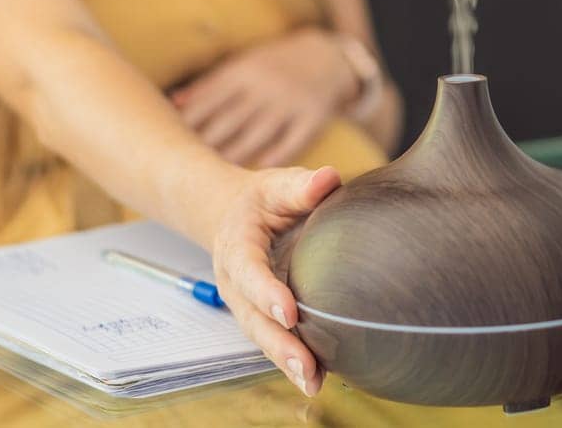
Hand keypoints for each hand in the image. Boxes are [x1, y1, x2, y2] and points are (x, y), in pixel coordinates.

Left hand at [171, 29, 354, 167]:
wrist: (329, 58)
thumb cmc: (274, 66)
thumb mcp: (244, 66)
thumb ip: (210, 85)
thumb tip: (174, 102)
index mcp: (244, 71)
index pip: (210, 99)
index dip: (190, 121)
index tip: (169, 141)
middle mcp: (265, 86)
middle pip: (229, 120)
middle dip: (205, 143)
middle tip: (183, 168)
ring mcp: (290, 102)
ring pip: (256, 135)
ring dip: (232, 157)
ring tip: (212, 178)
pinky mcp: (313, 118)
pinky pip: (291, 143)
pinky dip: (273, 159)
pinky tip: (256, 176)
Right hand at [211, 164, 341, 396]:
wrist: (232, 216)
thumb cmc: (261, 201)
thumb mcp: (275, 186)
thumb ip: (300, 186)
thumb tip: (329, 178)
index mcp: (237, 247)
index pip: (249, 272)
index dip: (267, 292)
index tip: (290, 312)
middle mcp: (236, 284)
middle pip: (254, 319)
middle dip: (279, 344)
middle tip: (306, 367)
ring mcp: (245, 305)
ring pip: (262, 337)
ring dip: (286, 362)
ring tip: (313, 383)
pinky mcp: (260, 317)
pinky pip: (272, 341)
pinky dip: (291, 361)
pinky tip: (316, 378)